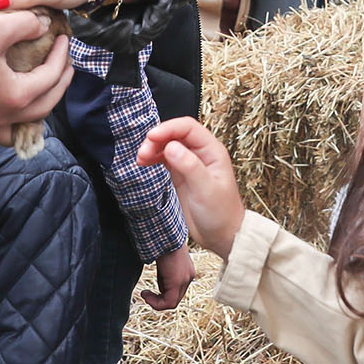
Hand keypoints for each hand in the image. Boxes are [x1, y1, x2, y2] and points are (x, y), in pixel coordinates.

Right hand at [0, 12, 70, 145]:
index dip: (61, 53)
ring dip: (41, 106)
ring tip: (44, 88)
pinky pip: (5, 129)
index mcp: (19, 96)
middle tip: (66, 62)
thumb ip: (25, 24)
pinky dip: (16, 121)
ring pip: (27, 123)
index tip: (63, 36)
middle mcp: (7, 116)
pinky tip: (12, 106)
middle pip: (47, 103)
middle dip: (61, 82)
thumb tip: (41, 25)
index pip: (52, 75)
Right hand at [136, 117, 243, 258]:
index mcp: (212, 151)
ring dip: (153, 148)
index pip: (188, 128)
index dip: (168, 128)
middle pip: (175, 134)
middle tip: (142, 153)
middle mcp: (201, 153)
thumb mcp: (206, 190)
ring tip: (140, 159)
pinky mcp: (181, 174)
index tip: (151, 137)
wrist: (222, 236)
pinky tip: (144, 163)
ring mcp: (190, 162)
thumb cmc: (221, 213)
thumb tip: (170, 147)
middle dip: (157, 139)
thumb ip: (189, 166)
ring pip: (168, 145)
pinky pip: (165, 158)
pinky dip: (153, 158)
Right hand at [141, 245, 194, 311]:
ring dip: (155, 302)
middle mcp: (189, 277)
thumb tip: (159, 284)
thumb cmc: (160, 242)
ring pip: (172, 302)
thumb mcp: (164, 261)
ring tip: (144, 294)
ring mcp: (185, 280)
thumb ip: (164, 273)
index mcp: (187, 271)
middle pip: (175, 298)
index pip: (176, 291)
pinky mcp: (177, 282)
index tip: (149, 290)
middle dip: (158, 299)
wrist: (163, 233)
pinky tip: (145, 294)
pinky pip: (169, 303)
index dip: (161, 294)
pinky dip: (156, 303)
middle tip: (145, 294)